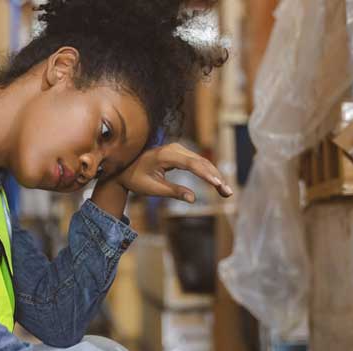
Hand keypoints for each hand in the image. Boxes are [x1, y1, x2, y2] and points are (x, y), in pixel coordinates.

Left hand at [115, 143, 233, 201]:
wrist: (124, 168)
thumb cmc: (135, 179)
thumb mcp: (152, 188)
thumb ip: (173, 192)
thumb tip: (193, 199)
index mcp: (165, 155)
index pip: (191, 164)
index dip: (206, 175)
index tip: (218, 184)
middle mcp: (174, 148)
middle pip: (201, 162)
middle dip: (216, 177)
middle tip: (228, 193)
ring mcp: (178, 149)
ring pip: (202, 162)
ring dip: (215, 176)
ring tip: (226, 192)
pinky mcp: (180, 153)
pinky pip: (197, 162)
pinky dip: (208, 173)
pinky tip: (217, 183)